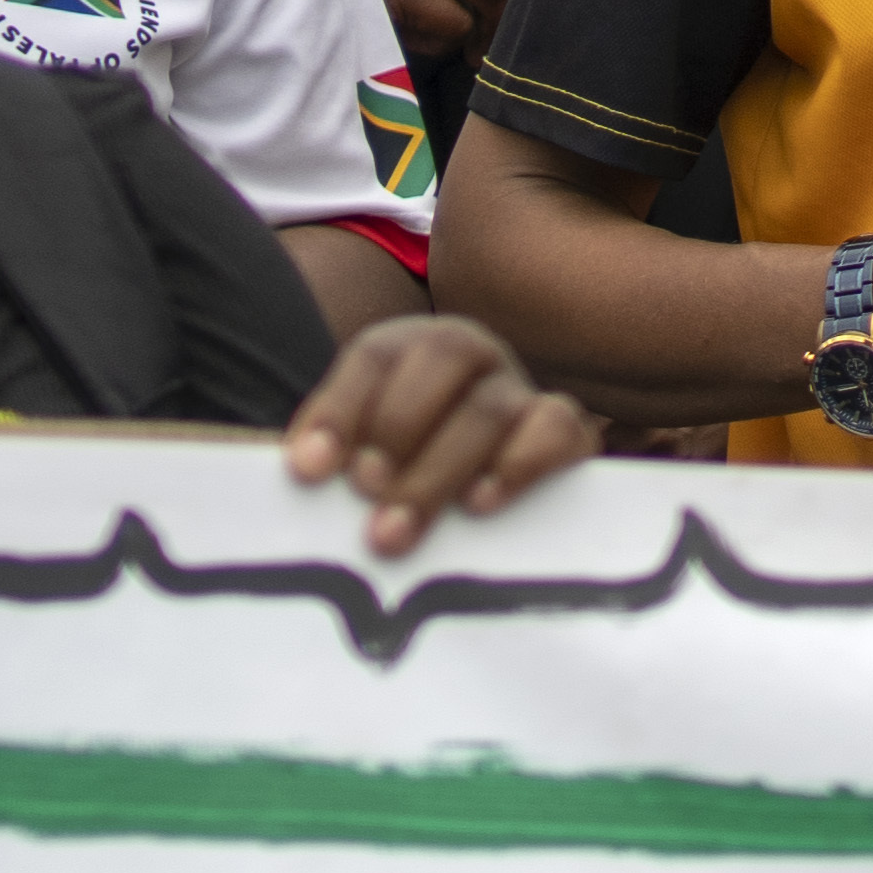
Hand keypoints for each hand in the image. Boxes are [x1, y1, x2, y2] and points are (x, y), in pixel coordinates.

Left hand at [280, 309, 602, 554]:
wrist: (487, 475)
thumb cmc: (405, 468)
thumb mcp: (363, 448)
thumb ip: (337, 456)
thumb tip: (305, 476)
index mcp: (411, 345)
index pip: (376, 356)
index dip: (340, 407)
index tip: (309, 469)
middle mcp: (471, 352)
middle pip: (441, 363)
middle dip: (395, 432)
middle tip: (365, 492)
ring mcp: (520, 388)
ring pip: (489, 408)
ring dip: (439, 469)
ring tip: (399, 527)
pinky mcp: (566, 430)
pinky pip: (557, 429)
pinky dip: (519, 464)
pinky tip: (479, 504)